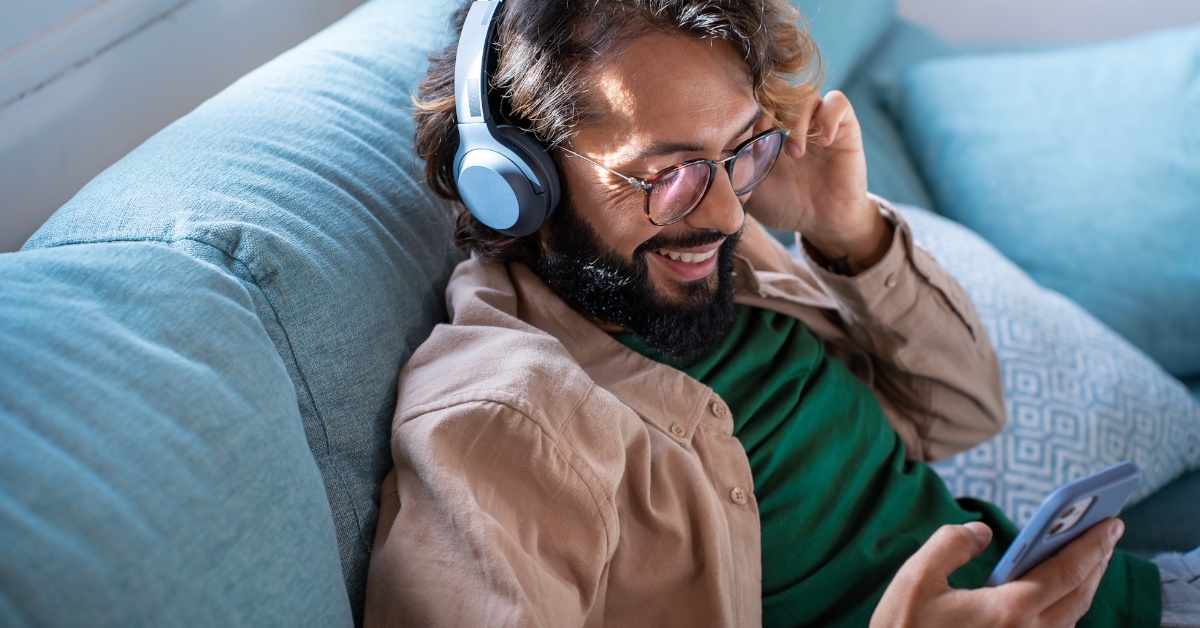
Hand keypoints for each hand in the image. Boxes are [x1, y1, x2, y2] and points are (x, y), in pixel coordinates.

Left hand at [745, 90, 889, 273]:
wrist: (822, 223)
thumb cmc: (783, 205)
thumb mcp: (748, 189)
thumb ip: (729, 171)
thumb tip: (704, 159)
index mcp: (764, 128)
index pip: (751, 99)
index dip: (743, 109)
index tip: (738, 133)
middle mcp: (790, 119)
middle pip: (777, 90)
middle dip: (766, 110)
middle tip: (761, 136)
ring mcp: (817, 120)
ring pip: (805, 95)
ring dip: (796, 120)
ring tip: (794, 153)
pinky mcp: (844, 127)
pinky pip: (838, 103)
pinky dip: (828, 118)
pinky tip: (821, 143)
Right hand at [870, 519, 1123, 627]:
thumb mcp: (915, 577)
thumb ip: (950, 544)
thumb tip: (981, 531)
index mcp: (1007, 611)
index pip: (1065, 572)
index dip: (1091, 545)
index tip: (1111, 523)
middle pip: (1078, 595)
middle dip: (1098, 561)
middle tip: (1109, 532)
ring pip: (1071, 616)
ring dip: (1086, 584)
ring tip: (1089, 557)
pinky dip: (1067, 606)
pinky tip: (1060, 592)